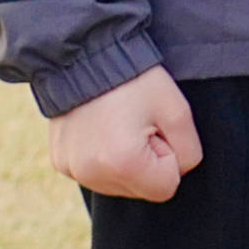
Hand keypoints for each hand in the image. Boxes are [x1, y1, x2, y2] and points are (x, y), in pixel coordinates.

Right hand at [48, 65, 200, 201]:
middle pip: (141, 190)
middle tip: (139, 125)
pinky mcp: (60, 163)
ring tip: (120, 125)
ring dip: (126, 162)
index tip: (156, 130)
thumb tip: (176, 173)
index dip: (169, 158)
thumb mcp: (178, 112)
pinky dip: (104, 158)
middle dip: (148, 162)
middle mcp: (91, 173)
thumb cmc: (137, 81)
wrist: (88, 58)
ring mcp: (71, 169)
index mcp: (122, 163)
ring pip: (118, 185)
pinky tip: (102, 129)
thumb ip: (189, 153)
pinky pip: (95, 174)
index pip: (166, 188)